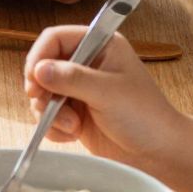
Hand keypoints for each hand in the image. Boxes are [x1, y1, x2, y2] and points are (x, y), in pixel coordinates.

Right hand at [22, 26, 184, 168]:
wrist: (157, 153)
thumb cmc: (144, 116)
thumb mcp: (107, 92)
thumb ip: (72, 78)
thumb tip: (38, 70)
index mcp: (100, 45)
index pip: (55, 38)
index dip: (40, 56)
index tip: (34, 80)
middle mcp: (87, 63)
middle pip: (43, 66)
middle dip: (42, 90)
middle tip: (47, 105)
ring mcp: (79, 89)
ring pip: (42, 93)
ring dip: (50, 112)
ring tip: (72, 126)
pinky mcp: (75, 112)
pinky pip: (48, 115)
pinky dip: (54, 127)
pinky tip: (72, 135)